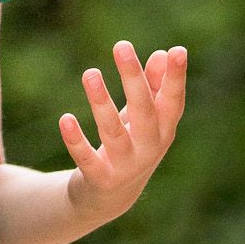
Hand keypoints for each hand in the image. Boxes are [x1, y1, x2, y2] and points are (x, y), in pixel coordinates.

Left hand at [60, 41, 186, 220]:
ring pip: (113, 132)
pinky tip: (66, 119)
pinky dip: (76, 140)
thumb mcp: (143, 118)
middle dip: (133, 78)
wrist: (110, 197)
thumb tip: (161, 53)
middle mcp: (149, 148)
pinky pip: (87, 158)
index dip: (176, 78)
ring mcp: (125, 166)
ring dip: (101, 103)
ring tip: (90, 73)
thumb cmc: (131, 145)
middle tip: (121, 45)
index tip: (178, 51)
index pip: (173, 102)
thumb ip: (153, 87)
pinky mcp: (100, 178)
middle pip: (143, 111)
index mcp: (163, 130)